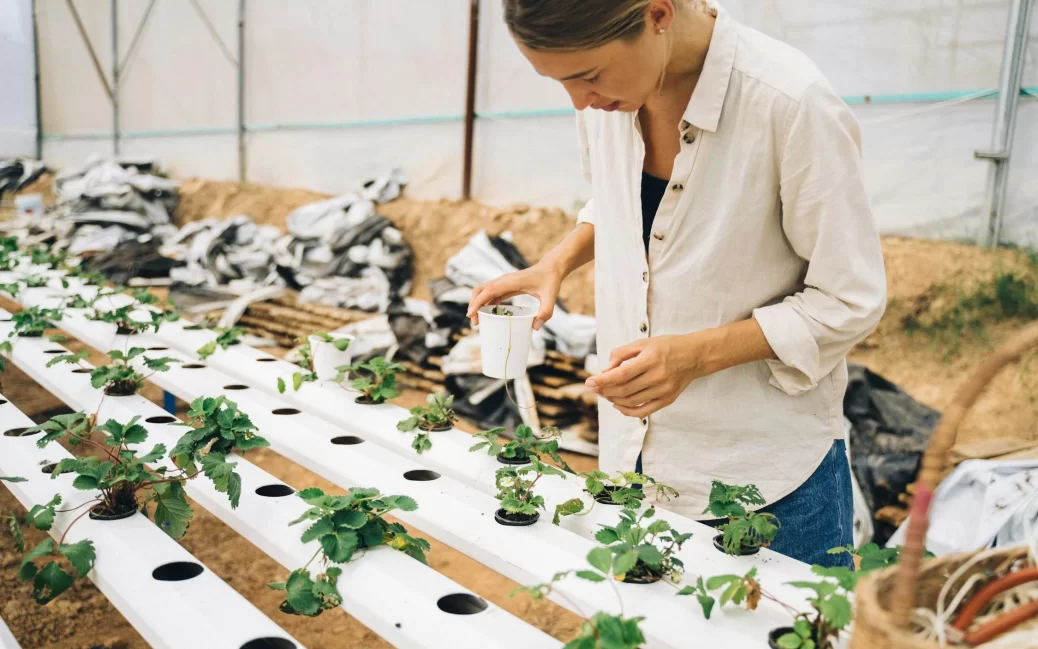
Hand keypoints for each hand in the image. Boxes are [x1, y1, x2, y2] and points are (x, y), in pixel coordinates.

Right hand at [466, 261, 563, 329]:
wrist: (550, 269)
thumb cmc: (550, 281)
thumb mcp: (550, 297)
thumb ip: (545, 312)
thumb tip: (535, 328)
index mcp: (510, 282)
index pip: (488, 291)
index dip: (477, 302)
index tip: (470, 315)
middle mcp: (503, 280)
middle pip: (480, 290)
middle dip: (473, 305)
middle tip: (475, 323)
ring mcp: (503, 282)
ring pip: (483, 291)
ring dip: (478, 304)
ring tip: (479, 321)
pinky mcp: (506, 285)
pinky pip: (491, 293)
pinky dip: (486, 303)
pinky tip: (490, 314)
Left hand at [585, 333, 713, 417]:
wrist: (694, 356)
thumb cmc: (666, 346)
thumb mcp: (643, 343)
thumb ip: (622, 354)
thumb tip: (605, 370)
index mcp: (651, 359)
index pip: (621, 374)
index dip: (603, 380)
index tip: (589, 382)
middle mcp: (658, 377)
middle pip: (624, 390)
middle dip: (604, 390)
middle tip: (593, 387)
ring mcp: (663, 391)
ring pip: (631, 401)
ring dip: (613, 399)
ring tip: (604, 393)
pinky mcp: (667, 400)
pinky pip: (643, 411)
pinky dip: (627, 411)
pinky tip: (617, 404)